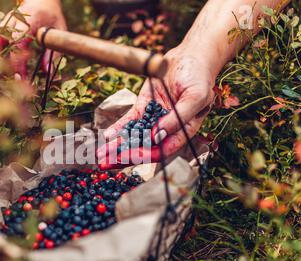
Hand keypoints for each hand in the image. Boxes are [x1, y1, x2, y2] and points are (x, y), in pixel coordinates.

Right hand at [0, 0, 65, 78]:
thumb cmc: (52, 16)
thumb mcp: (58, 31)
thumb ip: (53, 51)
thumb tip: (47, 72)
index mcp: (29, 20)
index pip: (18, 42)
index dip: (17, 61)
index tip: (19, 77)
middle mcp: (14, 20)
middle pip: (2, 43)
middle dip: (1, 63)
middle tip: (1, 81)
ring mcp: (7, 22)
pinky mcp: (3, 26)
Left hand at [97, 44, 214, 169]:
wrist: (191, 56)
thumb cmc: (199, 77)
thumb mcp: (196, 98)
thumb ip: (179, 119)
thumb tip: (157, 136)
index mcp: (182, 131)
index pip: (163, 150)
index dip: (147, 155)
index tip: (131, 156)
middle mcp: (166, 129)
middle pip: (144, 148)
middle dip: (125, 157)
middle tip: (106, 164)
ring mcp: (153, 118)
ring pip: (133, 137)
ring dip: (117, 147)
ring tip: (101, 156)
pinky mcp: (144, 107)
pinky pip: (129, 120)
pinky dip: (118, 128)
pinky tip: (108, 136)